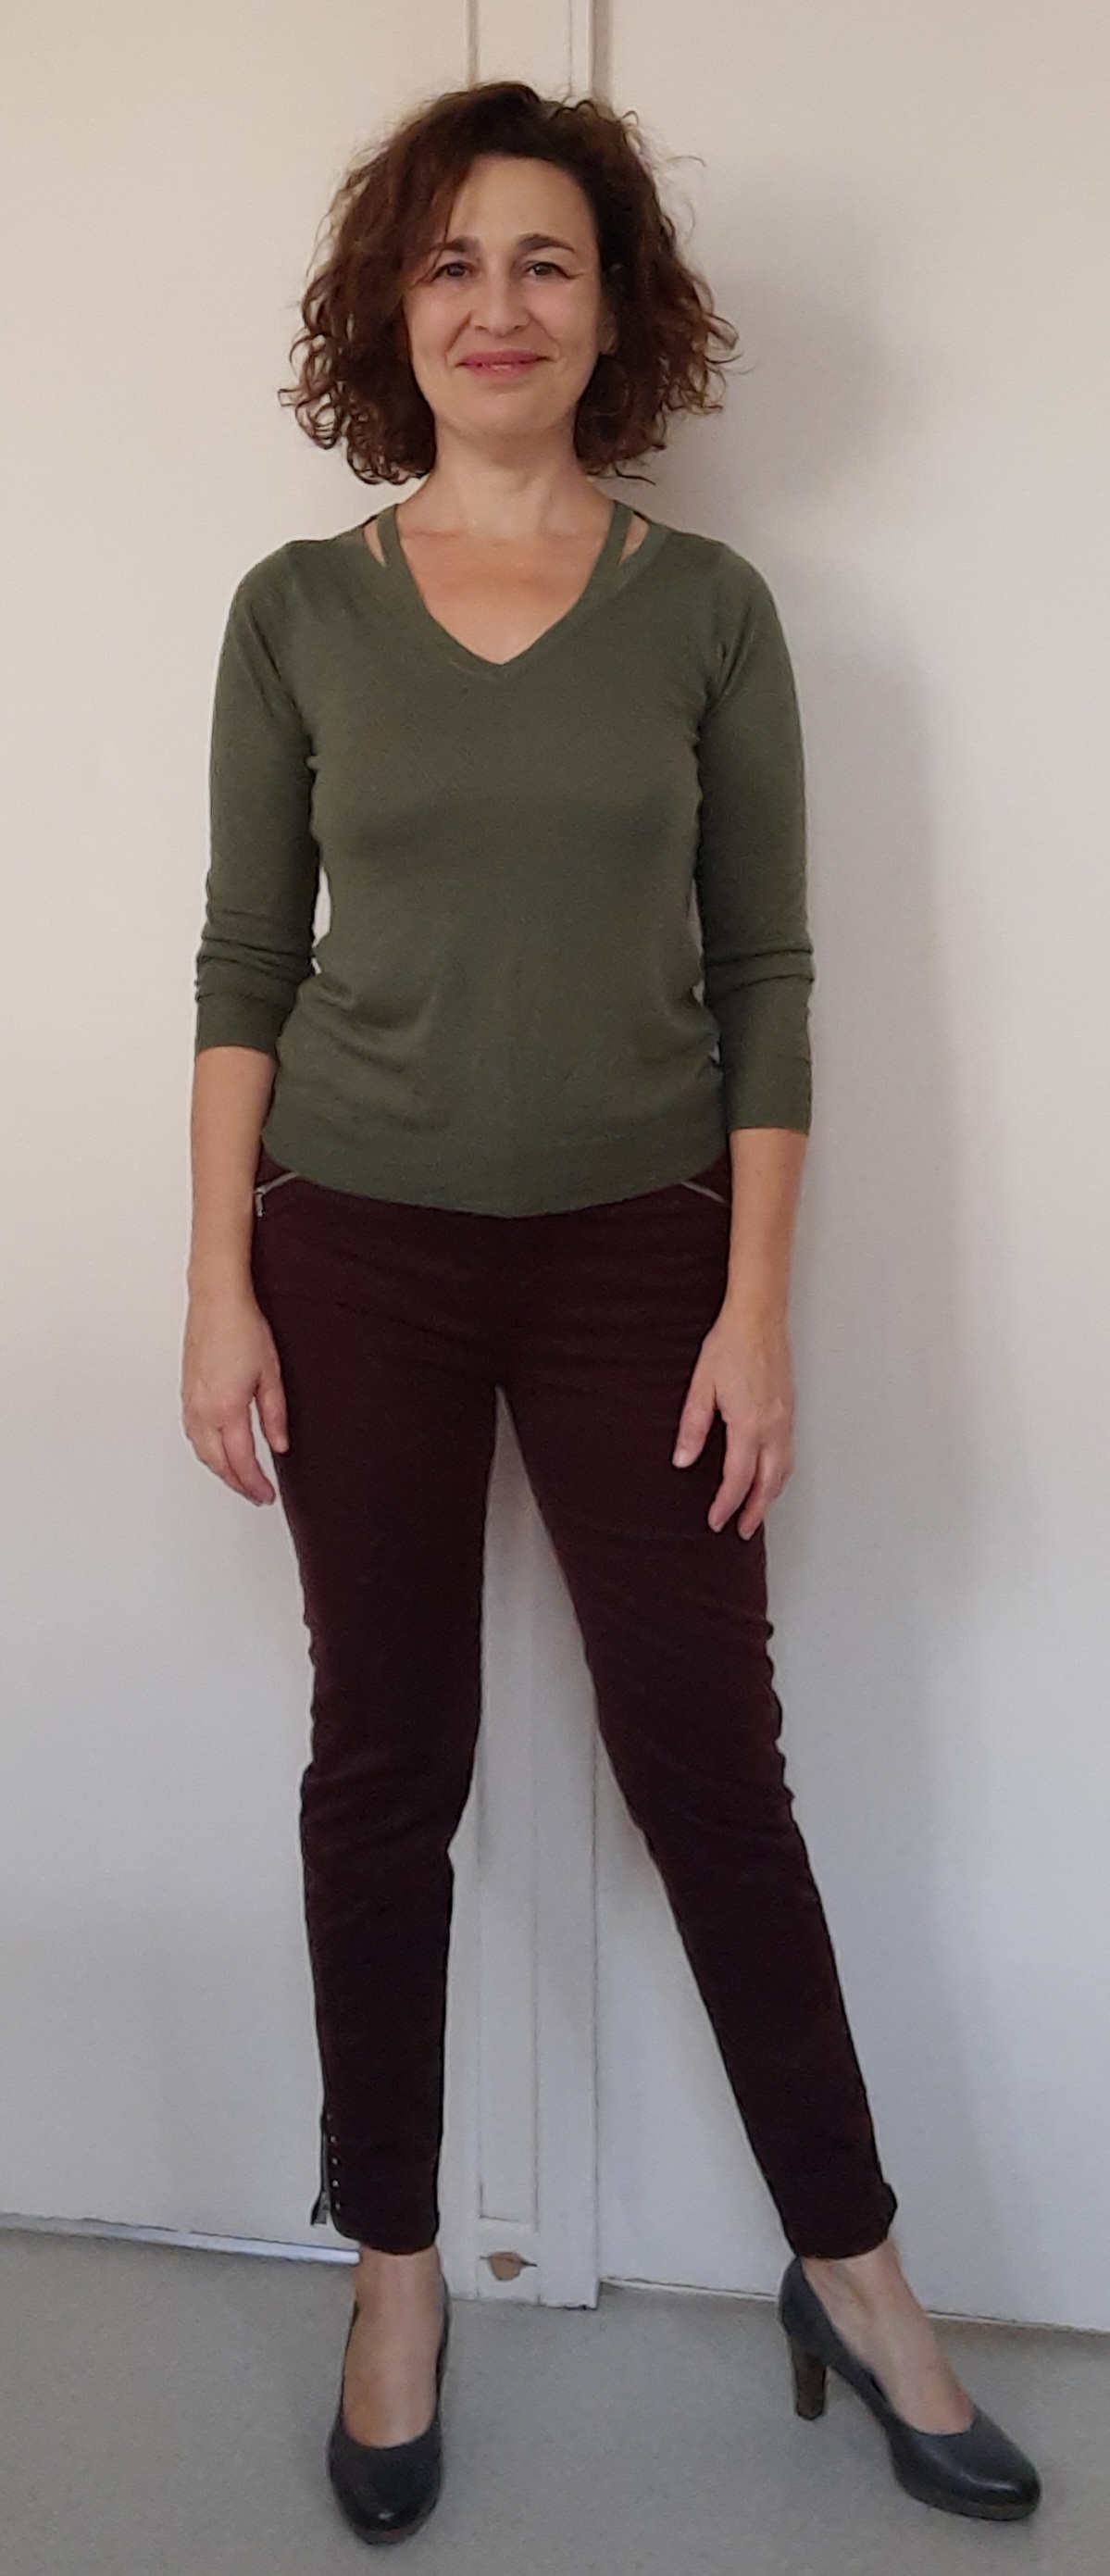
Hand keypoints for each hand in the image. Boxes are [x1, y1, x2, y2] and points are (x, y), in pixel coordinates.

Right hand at [181, 1286, 288, 1504]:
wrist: (217, 1301)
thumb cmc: (243, 1328)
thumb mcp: (271, 1375)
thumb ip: (274, 1415)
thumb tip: (279, 1445)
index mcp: (227, 1407)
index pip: (240, 1461)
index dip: (254, 1484)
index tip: (267, 1495)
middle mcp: (203, 1409)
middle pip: (217, 1462)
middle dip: (237, 1483)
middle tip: (256, 1493)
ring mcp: (191, 1401)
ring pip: (202, 1451)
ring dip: (220, 1469)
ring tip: (241, 1477)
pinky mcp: (186, 1392)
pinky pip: (194, 1434)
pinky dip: (207, 1451)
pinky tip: (218, 1450)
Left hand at [671, 1304, 795, 1537]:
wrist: (759, 1317)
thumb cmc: (730, 1345)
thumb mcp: (701, 1387)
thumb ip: (693, 1427)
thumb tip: (683, 1461)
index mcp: (749, 1424)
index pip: (738, 1479)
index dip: (726, 1505)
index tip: (715, 1521)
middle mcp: (774, 1427)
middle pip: (769, 1483)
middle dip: (755, 1511)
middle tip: (741, 1530)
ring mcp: (786, 1418)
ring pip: (784, 1470)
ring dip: (771, 1495)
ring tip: (756, 1511)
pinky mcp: (790, 1410)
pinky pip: (789, 1453)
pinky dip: (780, 1473)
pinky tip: (770, 1475)